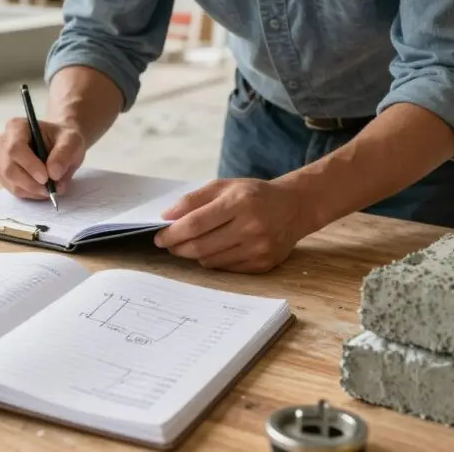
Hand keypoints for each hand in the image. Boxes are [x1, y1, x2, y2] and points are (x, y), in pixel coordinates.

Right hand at [0, 118, 86, 199]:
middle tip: (49, 189)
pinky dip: (29, 193)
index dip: (29, 165)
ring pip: (9, 181)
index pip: (15, 148)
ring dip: (31, 190)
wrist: (59, 143)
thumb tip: (53, 174)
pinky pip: (12, 189)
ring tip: (50, 188)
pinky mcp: (3, 174)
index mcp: (16, 127)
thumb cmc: (63, 139)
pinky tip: (42, 189)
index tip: (46, 177)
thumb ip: (64, 154)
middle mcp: (2, 142)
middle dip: (30, 183)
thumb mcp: (72, 141)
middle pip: (8, 168)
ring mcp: (0, 159)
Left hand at [153, 179, 314, 272]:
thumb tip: (166, 216)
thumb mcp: (224, 186)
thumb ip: (194, 199)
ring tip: (189, 245)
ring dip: (193, 254)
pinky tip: (213, 250)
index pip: (195, 224)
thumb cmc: (254, 195)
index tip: (159, 236)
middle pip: (200, 246)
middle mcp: (250, 227)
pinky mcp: (263, 264)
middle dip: (177, 247)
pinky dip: (212, 260)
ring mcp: (258, 249)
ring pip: (210, 260)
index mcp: (239, 203)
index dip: (172, 233)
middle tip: (168, 244)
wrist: (294, 207)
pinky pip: (225, 268)